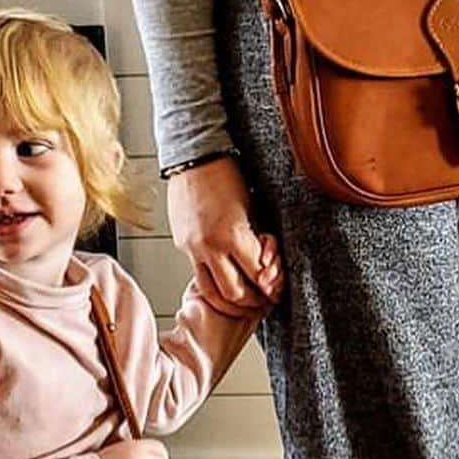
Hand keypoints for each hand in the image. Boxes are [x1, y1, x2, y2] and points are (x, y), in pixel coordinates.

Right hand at [167, 155, 283, 317]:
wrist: (193, 156)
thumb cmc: (226, 175)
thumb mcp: (252, 208)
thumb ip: (257, 240)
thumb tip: (266, 267)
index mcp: (233, 234)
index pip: (257, 275)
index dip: (270, 287)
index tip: (276, 290)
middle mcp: (210, 246)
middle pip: (234, 292)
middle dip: (253, 301)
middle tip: (264, 301)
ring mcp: (193, 248)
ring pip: (212, 293)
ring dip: (230, 302)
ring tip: (244, 301)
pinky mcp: (182, 245)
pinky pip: (198, 277)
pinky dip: (214, 286)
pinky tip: (225, 283)